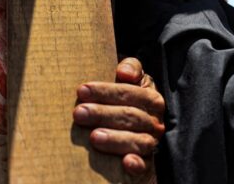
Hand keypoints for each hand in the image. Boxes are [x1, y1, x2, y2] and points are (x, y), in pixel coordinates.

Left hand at [74, 58, 165, 175]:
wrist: (129, 122)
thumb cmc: (123, 97)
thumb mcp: (129, 78)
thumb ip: (131, 67)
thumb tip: (125, 73)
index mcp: (151, 98)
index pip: (130, 93)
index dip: (106, 91)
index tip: (82, 90)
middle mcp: (154, 121)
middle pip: (131, 116)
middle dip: (103, 114)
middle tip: (79, 113)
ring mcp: (152, 142)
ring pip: (139, 141)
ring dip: (116, 139)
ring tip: (94, 137)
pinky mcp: (147, 164)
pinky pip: (146, 166)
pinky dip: (138, 165)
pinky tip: (127, 162)